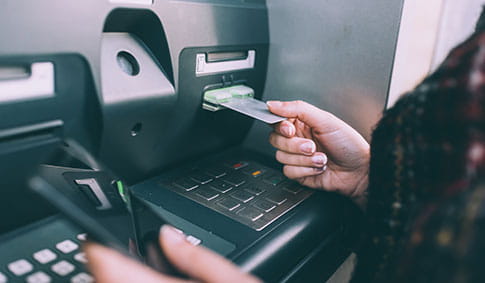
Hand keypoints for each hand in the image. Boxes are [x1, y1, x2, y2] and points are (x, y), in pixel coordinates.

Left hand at [85, 225, 260, 282]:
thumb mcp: (235, 281)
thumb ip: (199, 256)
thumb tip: (169, 234)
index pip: (108, 267)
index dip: (97, 248)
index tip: (97, 235)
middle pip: (105, 280)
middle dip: (109, 263)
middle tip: (122, 246)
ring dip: (117, 277)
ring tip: (136, 262)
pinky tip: (152, 279)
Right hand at [267, 100, 369, 201]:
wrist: (360, 171)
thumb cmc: (349, 145)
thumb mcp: (325, 120)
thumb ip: (298, 109)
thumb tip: (273, 104)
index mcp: (302, 123)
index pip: (277, 121)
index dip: (280, 126)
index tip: (289, 129)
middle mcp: (298, 139)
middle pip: (275, 140)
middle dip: (295, 145)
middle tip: (312, 146)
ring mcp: (297, 157)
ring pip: (281, 156)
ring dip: (303, 159)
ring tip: (321, 157)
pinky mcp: (299, 173)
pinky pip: (288, 171)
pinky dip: (305, 170)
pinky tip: (318, 168)